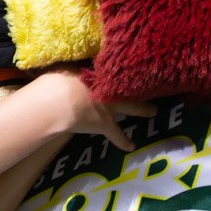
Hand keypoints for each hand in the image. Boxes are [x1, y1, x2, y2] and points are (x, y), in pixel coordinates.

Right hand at [35, 67, 154, 150]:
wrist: (59, 101)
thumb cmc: (58, 82)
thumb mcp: (65, 68)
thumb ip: (72, 67)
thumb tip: (73, 66)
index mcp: (96, 73)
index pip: (110, 69)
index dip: (119, 68)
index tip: (131, 64)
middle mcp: (107, 87)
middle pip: (126, 85)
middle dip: (138, 84)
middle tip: (150, 82)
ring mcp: (109, 105)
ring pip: (130, 106)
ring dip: (142, 108)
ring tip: (153, 111)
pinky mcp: (105, 124)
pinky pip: (117, 135)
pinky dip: (123, 141)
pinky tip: (131, 147)